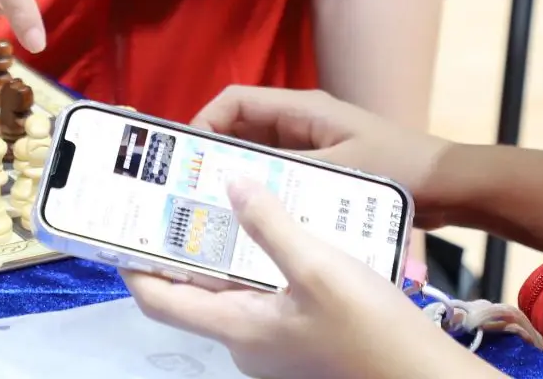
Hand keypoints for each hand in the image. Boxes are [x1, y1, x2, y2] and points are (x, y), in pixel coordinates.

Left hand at [125, 183, 479, 378]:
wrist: (423, 376)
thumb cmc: (370, 328)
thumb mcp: (317, 265)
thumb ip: (270, 224)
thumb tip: (229, 183)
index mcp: (236, 330)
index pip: (159, 301)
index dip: (133, 267)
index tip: (119, 229)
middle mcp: (246, 342)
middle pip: (197, 290)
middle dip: (186, 244)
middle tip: (180, 195)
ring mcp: (275, 343)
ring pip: (237, 288)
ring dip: (231, 247)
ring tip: (229, 197)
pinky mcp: (302, 337)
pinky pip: (269, 294)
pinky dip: (265, 260)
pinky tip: (282, 226)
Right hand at [196, 87, 453, 226]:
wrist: (451, 187)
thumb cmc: (400, 169)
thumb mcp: (338, 171)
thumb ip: (287, 172)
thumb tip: (233, 177)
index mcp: (303, 109)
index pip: (236, 101)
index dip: (204, 122)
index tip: (184, 158)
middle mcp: (302, 123)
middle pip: (242, 130)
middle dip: (213, 156)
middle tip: (188, 192)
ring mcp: (312, 148)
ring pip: (259, 157)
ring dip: (237, 178)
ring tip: (210, 212)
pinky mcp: (324, 171)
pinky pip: (281, 177)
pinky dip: (263, 194)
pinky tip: (251, 224)